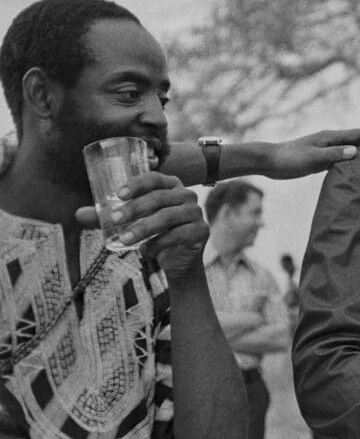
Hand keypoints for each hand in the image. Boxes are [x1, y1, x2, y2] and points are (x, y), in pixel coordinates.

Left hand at [75, 172, 206, 274]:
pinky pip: (179, 235)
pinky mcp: (201, 231)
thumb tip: (78, 214)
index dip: (136, 184)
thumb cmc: (153, 234)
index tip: (118, 194)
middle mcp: (186, 195)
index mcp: (170, 186)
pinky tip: (146, 251)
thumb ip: (108, 218)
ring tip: (124, 240)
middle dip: (135, 209)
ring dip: (144, 228)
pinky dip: (160, 243)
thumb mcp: (130, 224)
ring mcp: (196, 212)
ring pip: (168, 216)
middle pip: (159, 197)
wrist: (176, 260)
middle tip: (114, 220)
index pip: (154, 178)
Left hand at [262, 129, 359, 178]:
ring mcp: (326, 150)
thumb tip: (356, 151)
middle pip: (357, 140)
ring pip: (351, 150)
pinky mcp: (321, 159)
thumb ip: (334, 154)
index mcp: (330, 137)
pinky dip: (353, 162)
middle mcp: (330, 141)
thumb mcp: (313, 157)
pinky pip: (343, 159)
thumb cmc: (290, 159)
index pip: (358, 135)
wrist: (270, 162)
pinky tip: (358, 171)